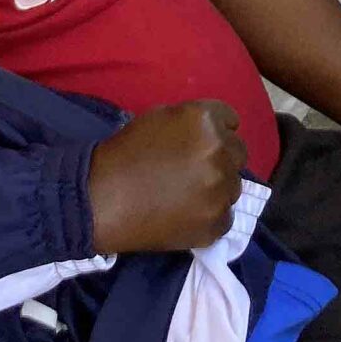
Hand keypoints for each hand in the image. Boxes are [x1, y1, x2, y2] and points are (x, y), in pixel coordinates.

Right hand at [88, 101, 247, 253]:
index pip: (231, 120)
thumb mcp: (158, 117)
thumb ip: (192, 120)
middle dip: (220, 159)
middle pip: (238, 154)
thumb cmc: (125, 154)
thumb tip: (214, 130)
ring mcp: (220, 191)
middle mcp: (220, 152)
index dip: (216, 131)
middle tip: (193, 171)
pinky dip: (210, 217)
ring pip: (234, 187)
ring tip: (186, 196)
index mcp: (205, 121)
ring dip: (217, 189)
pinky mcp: (216, 224)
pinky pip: (225, 217)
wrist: (101, 201)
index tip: (200, 144)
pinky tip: (186, 216)